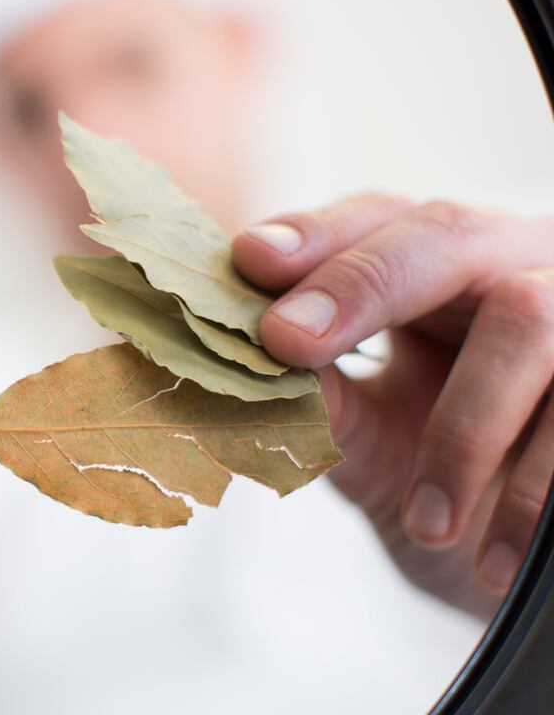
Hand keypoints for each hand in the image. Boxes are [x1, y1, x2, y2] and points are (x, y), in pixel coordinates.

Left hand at [231, 194, 553, 617]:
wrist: (518, 556)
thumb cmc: (439, 477)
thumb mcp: (373, 438)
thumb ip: (325, 402)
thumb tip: (259, 364)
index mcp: (439, 268)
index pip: (376, 219)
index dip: (315, 234)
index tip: (251, 259)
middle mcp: (515, 264)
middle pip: (448, 232)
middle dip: (362, 284)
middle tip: (289, 342)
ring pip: (528, 319)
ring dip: (464, 428)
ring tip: (428, 524)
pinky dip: (532, 492)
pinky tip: (494, 559)